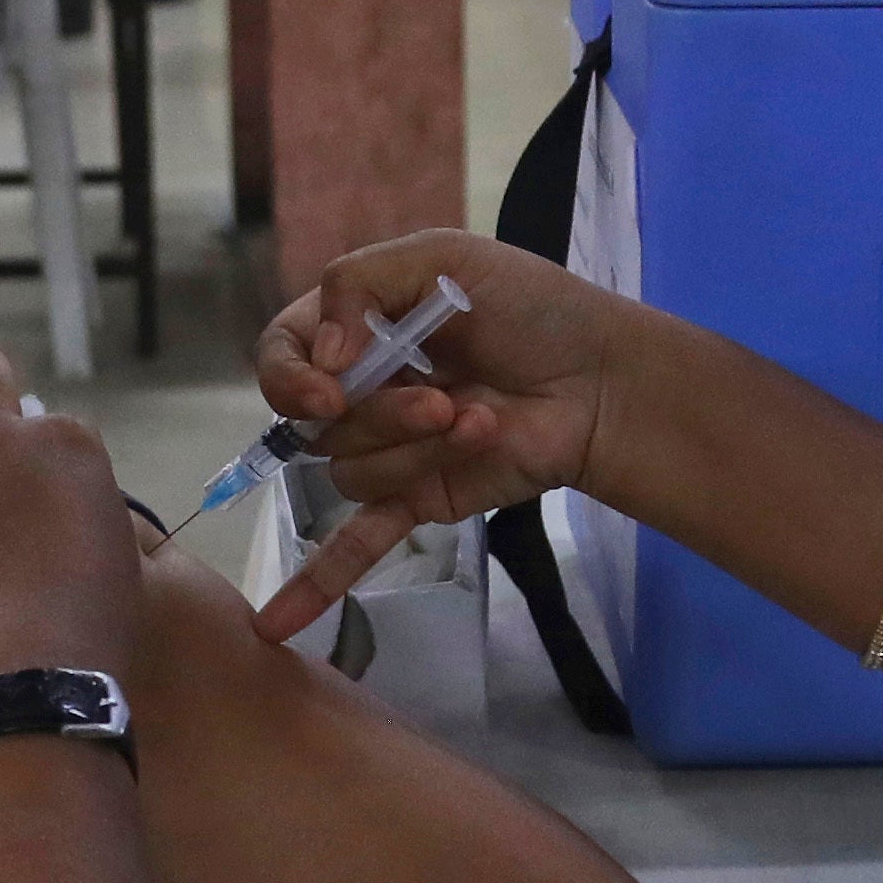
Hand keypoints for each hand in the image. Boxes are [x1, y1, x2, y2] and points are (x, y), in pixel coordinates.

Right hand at [248, 234, 640, 640]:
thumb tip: (321, 362)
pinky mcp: (420, 501)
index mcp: (355, 328)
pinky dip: (316, 585)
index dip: (291, 376)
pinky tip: (279, 623)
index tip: (331, 385)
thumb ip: (359, 284)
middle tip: (444, 396)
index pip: (281, 357)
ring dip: (420, 447)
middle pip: (317, 424)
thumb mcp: (442, 260)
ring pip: (354, 471)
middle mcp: (360, 392)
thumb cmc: (532, 309)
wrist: (603, 381)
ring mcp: (388, 451)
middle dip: (383, 411)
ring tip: (480, 421)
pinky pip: (354, 545)